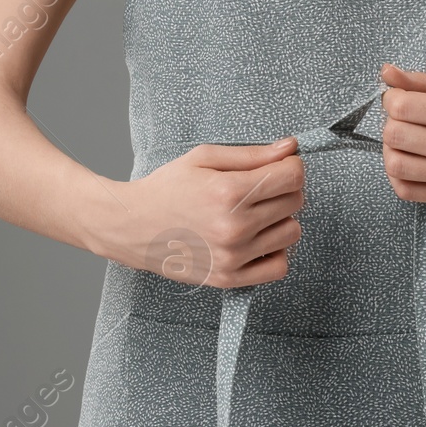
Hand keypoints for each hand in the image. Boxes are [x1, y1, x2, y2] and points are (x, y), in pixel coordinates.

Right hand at [122, 138, 304, 287]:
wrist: (130, 226)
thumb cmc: (166, 188)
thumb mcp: (205, 158)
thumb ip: (253, 154)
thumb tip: (291, 147)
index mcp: (228, 192)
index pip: (292, 176)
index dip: (290, 166)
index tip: (278, 167)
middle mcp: (233, 227)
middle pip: (295, 202)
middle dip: (283, 190)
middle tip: (258, 189)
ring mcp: (232, 256)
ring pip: (292, 233)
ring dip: (280, 220)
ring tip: (253, 214)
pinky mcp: (228, 279)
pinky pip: (278, 266)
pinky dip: (274, 251)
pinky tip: (255, 239)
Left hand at [377, 63, 425, 204]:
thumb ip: (424, 82)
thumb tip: (386, 72)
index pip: (402, 107)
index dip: (391, 99)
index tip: (398, 99)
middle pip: (394, 136)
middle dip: (391, 123)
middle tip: (404, 120)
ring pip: (395, 165)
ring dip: (392, 150)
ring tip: (407, 142)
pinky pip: (407, 191)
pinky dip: (398, 176)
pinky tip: (410, 162)